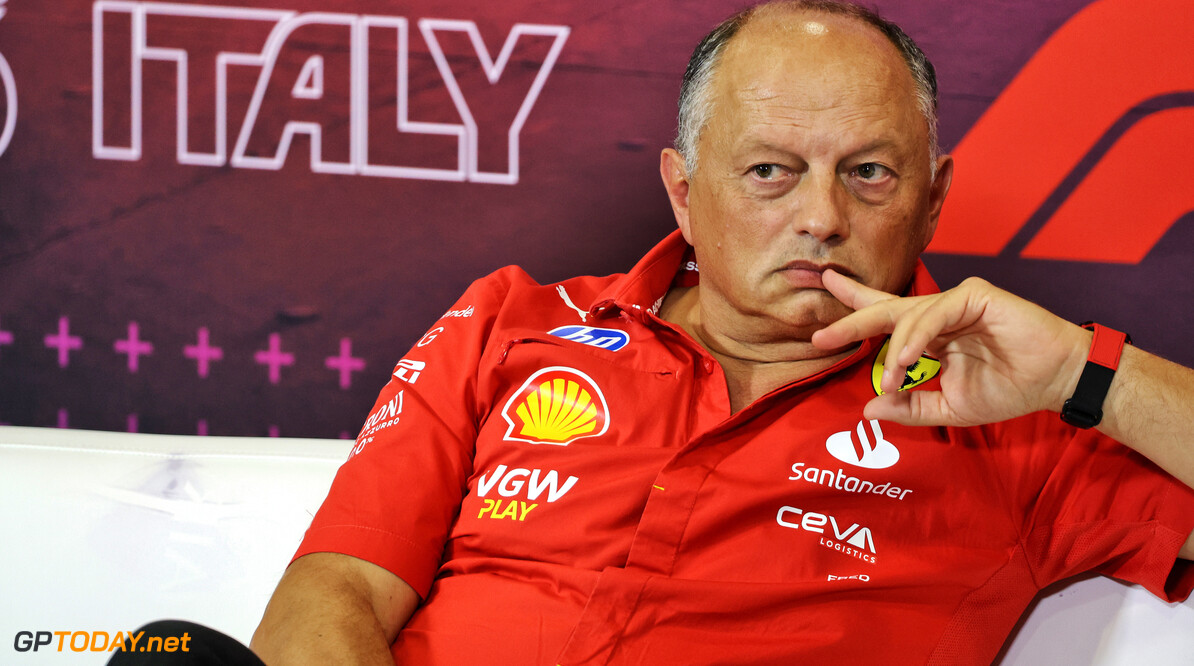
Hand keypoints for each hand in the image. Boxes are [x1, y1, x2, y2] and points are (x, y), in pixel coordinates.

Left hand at [811, 271, 1088, 426]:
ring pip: (909, 315)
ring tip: (887, 376)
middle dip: (851, 320)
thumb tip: (868, 408)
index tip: (819, 321)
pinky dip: (917, 337)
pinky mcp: (974, 295)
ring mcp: (956, 301)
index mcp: (930, 336)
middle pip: (885, 309)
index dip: (853, 313)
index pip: (884, 319)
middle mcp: (937, 314)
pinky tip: (907, 358)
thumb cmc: (1010, 389)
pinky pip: (935, 313)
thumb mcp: (950, 407)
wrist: (1055, 381)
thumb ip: (911, 407)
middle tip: (821, 335)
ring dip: (894, 349)